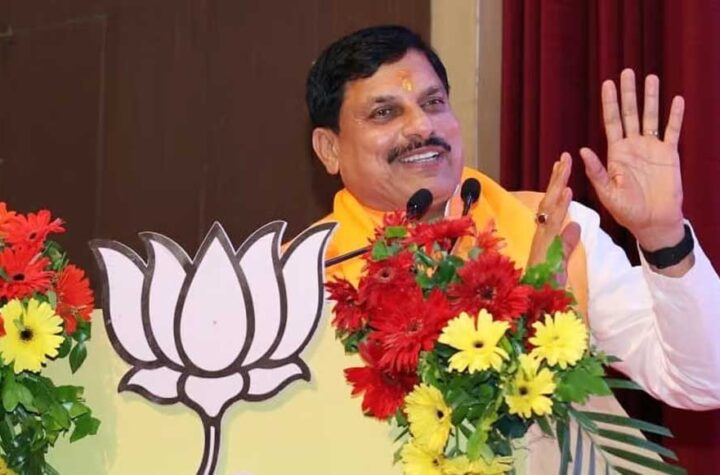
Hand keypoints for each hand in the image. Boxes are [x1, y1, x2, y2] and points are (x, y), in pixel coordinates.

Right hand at [527, 153, 580, 286]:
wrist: (538, 303)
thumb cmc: (547, 285)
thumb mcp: (561, 261)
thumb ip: (568, 243)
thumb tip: (576, 226)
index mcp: (544, 235)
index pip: (550, 205)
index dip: (555, 186)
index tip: (561, 168)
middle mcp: (540, 233)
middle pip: (548, 200)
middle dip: (556, 178)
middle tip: (564, 157)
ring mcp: (541, 238)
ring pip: (549, 207)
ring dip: (557, 185)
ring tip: (565, 165)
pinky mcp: (544, 246)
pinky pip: (553, 222)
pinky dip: (560, 206)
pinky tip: (567, 191)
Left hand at [579, 69, 685, 250]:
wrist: (653, 222)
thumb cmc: (627, 211)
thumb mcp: (608, 193)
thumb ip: (597, 171)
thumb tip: (582, 150)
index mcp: (616, 154)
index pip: (611, 122)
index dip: (609, 103)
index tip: (607, 83)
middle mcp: (633, 147)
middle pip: (630, 114)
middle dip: (628, 93)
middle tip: (627, 71)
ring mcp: (652, 149)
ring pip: (651, 117)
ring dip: (651, 98)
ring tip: (650, 78)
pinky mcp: (670, 155)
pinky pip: (673, 131)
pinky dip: (675, 116)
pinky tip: (676, 100)